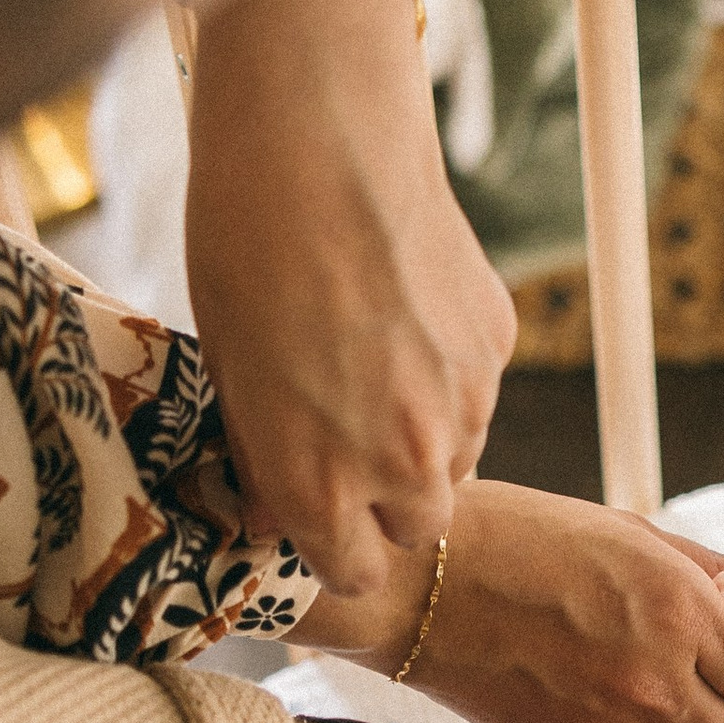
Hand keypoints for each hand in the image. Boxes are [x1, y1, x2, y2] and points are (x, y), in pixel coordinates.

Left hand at [185, 0, 513, 595]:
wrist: (315, 149)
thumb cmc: (242, 254)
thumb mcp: (226, 372)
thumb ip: (260, 456)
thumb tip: (270, 508)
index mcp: (321, 488)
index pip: (357, 573)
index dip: (337, 543)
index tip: (320, 510)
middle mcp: (404, 464)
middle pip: (421, 523)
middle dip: (391, 496)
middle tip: (350, 435)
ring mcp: (463, 404)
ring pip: (458, 453)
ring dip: (424, 431)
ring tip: (373, 356)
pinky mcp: (497, 343)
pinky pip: (478, 385)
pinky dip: (449, 367)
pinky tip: (403, 306)